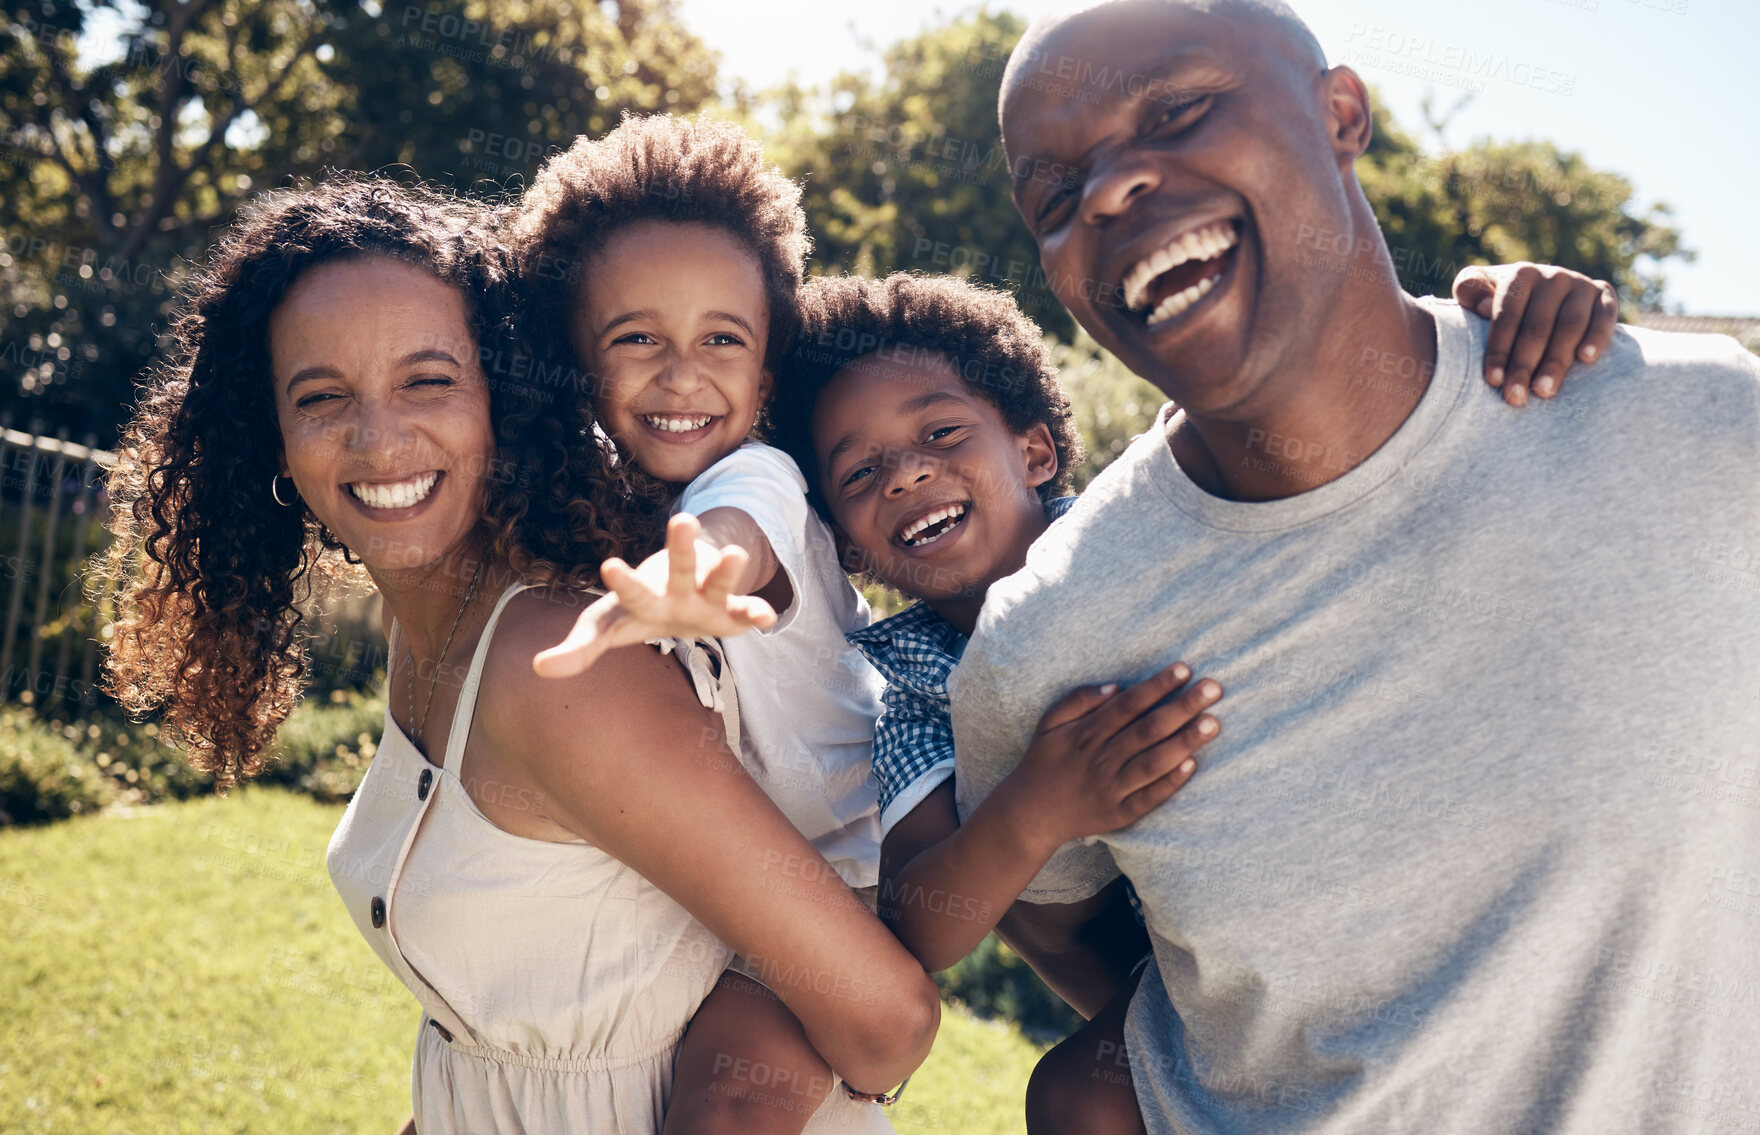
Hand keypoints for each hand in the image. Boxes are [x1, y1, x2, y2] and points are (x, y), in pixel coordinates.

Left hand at [532, 513, 776, 677]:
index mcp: (643, 597)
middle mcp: (677, 589)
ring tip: (735, 555)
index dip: (622, 581)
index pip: (630, 590)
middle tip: (683, 519)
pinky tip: (768, 619)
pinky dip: (756, 612)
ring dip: (727, 570)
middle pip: (679, 568)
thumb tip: (537, 668)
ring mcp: (706, 597)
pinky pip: (746, 611)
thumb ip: (578, 649)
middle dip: (682, 548)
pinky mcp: (731, 612)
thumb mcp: (607, 628)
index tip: (609, 564)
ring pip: (718, 581)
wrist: (684, 595)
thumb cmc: (639, 611)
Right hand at [997, 662, 1220, 853]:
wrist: (1030, 813)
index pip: (1128, 704)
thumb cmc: (1044, 761)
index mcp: (1086, 734)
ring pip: (1153, 762)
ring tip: (1213, 723)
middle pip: (1148, 729)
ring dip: (1184, 742)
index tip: (1184, 669)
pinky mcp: (1120, 813)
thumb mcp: (1049, 723)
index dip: (1157, 686)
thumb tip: (1114, 686)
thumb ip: (1078, 700)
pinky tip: (1193, 765)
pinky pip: (1149, 798)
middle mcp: (1101, 759)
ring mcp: (1112, 788)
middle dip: (1182, 707)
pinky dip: (1170, 783)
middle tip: (1213, 688)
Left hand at [1452, 262, 1618, 405]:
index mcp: (1520, 275)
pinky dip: (1597, 336)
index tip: (1494, 381)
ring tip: (1544, 391)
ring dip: (1557, 360)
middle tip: (1516, 397)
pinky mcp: (1605, 295)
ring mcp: (1580, 284)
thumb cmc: (1501, 304)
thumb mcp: (1476, 292)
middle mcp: (1552, 276)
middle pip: (1538, 325)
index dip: (1499, 349)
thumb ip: (1470, 291)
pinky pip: (1605, 315)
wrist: (1543, 295)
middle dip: (1524, 364)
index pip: (1507, 315)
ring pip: (1570, 324)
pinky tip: (1586, 359)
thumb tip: (1485, 307)